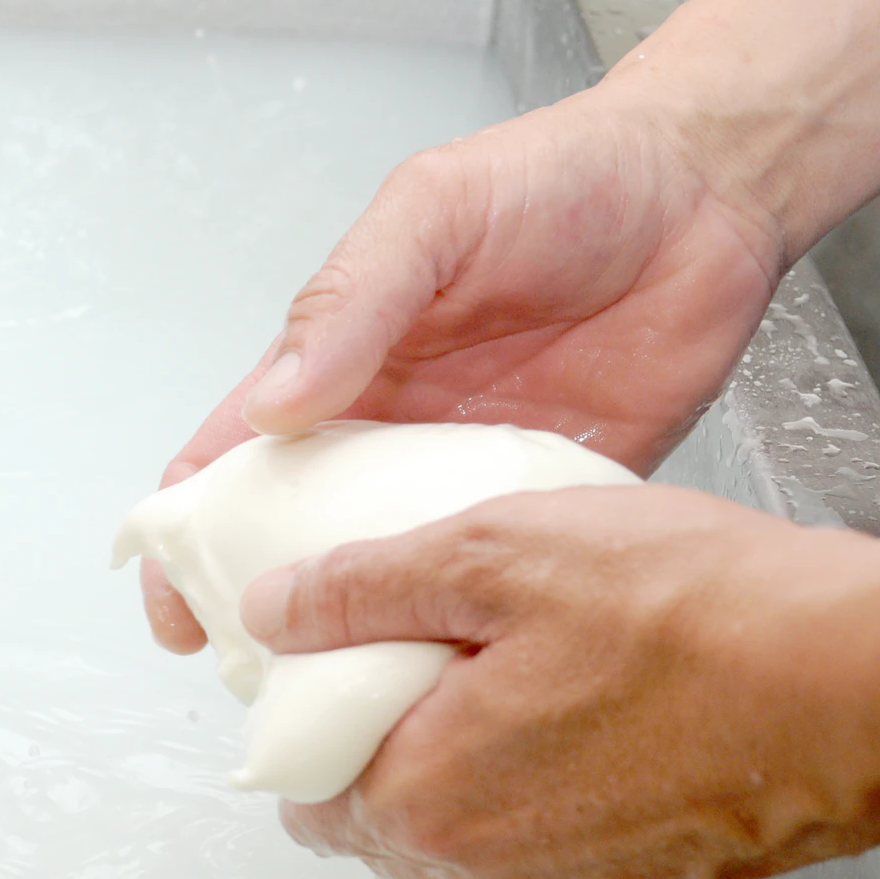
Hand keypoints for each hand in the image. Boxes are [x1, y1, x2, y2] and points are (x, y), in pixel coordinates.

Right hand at [141, 92, 783, 651]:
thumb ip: (351, 300)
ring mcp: (470, 474)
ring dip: (366, 632)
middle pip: (306, 539)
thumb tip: (269, 403)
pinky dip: (470, 620)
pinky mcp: (554, 500)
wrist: (709, 190)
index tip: (170, 603)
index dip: (192, 534)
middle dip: (268, 609)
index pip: (240, 460)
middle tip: (258, 681)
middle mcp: (396, 431)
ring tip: (344, 701)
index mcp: (345, 364)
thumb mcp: (431, 215)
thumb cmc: (561, 177)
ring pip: (395, 573)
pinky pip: (499, 574)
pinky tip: (454, 669)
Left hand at [231, 487, 879, 878]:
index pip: (304, 792)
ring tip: (517, 669)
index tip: (340, 662)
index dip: (310, 718)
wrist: (875, 684)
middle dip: (386, 744)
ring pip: (472, 837)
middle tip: (426, 654)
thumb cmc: (700, 621)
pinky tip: (596, 708)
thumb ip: (360, 586)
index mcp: (427, 804)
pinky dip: (552, 788)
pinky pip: (558, 843)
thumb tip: (278, 609)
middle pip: (385, 820)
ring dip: (471, 766)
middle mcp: (491, 875)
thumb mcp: (492, 553)